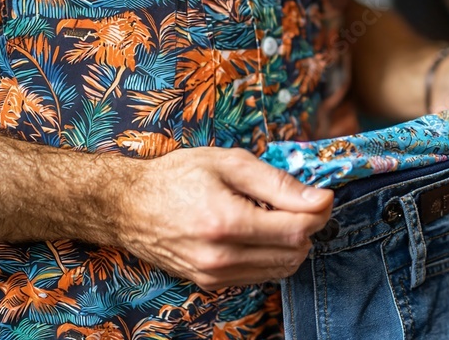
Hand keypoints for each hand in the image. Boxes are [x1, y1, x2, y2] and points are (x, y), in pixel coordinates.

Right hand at [114, 147, 332, 290]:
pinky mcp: (211, 284)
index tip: (320, 196)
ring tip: (272, 216)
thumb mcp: (230, 163)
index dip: (318, 212)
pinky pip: (261, 275)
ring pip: (282, 268)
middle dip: (307, 227)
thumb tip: (321, 199)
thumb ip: (278, 183)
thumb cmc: (177, 176)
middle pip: (295, 252)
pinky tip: (256, 232)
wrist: (128, 206)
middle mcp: (221, 257)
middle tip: (297, 202)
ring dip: (291, 243)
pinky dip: (270, 255)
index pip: (297, 230)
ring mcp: (215, 275)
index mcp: (227, 222)